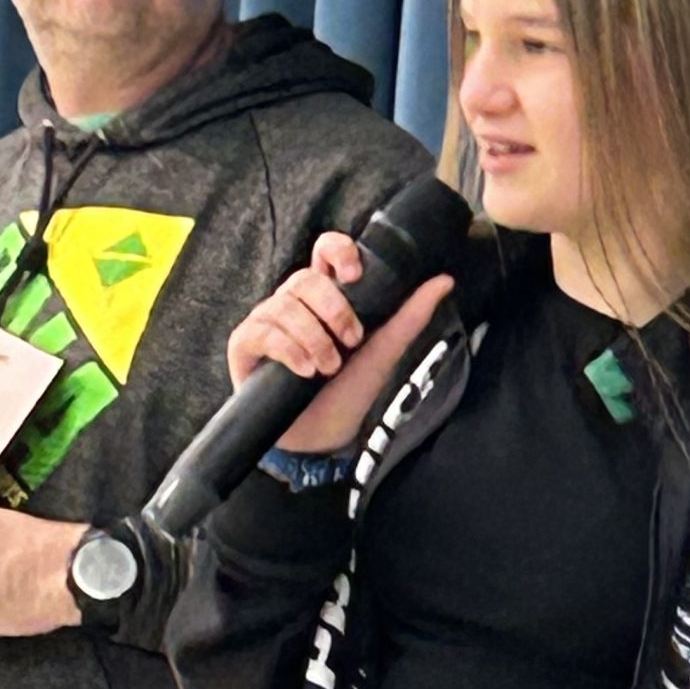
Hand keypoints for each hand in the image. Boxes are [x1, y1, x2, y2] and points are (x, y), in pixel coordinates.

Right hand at [229, 233, 454, 453]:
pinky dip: (287, 350)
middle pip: (304, 278)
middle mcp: (292, 302)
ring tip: (327, 368)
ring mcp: (266, 322)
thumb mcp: (383, 352)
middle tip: (351, 342)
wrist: (321, 437)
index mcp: (323, 296)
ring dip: (313, 338)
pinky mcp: (245, 345)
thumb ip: (409, 316)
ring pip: (284, 305)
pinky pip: (261, 332)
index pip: (324, 250)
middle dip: (334, 309)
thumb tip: (444, 280)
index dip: (337, 251)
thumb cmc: (347, 391)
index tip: (356, 276)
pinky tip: (304, 370)